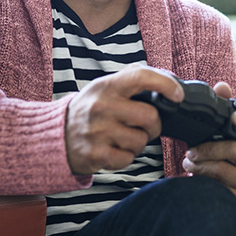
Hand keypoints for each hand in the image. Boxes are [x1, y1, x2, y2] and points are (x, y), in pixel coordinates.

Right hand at [64, 65, 180, 175]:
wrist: (57, 135)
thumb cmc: (89, 109)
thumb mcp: (105, 86)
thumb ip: (133, 79)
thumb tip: (169, 79)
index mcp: (107, 86)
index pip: (141, 77)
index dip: (165, 84)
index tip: (177, 95)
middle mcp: (102, 106)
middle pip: (150, 117)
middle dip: (153, 125)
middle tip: (143, 125)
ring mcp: (98, 132)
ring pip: (141, 141)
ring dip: (138, 142)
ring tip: (123, 137)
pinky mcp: (96, 154)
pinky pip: (129, 158)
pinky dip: (126, 156)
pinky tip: (114, 148)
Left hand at [180, 82, 235, 204]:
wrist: (214, 187)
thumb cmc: (219, 155)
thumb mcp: (219, 131)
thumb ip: (222, 107)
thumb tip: (222, 86)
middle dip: (210, 147)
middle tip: (191, 148)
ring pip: (223, 167)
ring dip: (200, 162)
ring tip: (189, 160)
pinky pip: (217, 183)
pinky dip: (200, 174)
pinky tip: (192, 171)